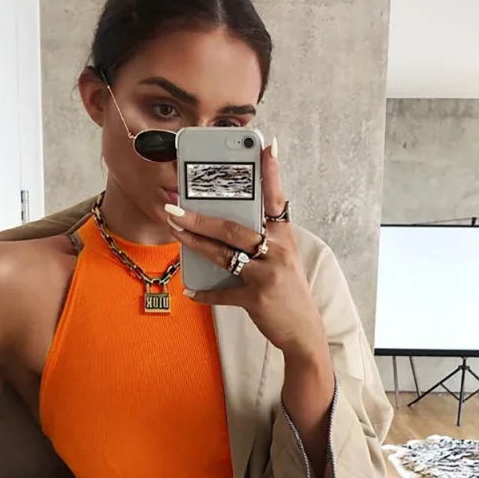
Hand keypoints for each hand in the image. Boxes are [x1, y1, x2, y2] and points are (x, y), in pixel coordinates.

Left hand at [166, 138, 325, 358]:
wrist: (303, 331)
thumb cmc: (289, 292)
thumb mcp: (282, 260)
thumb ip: (260, 242)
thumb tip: (221, 229)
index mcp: (284, 238)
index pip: (276, 199)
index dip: (272, 173)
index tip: (268, 146)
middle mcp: (278, 251)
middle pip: (233, 228)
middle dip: (200, 217)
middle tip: (175, 207)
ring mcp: (267, 275)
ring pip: (223, 253)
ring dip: (194, 241)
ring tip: (174, 229)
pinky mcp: (256, 298)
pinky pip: (223, 292)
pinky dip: (205, 292)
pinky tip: (191, 290)